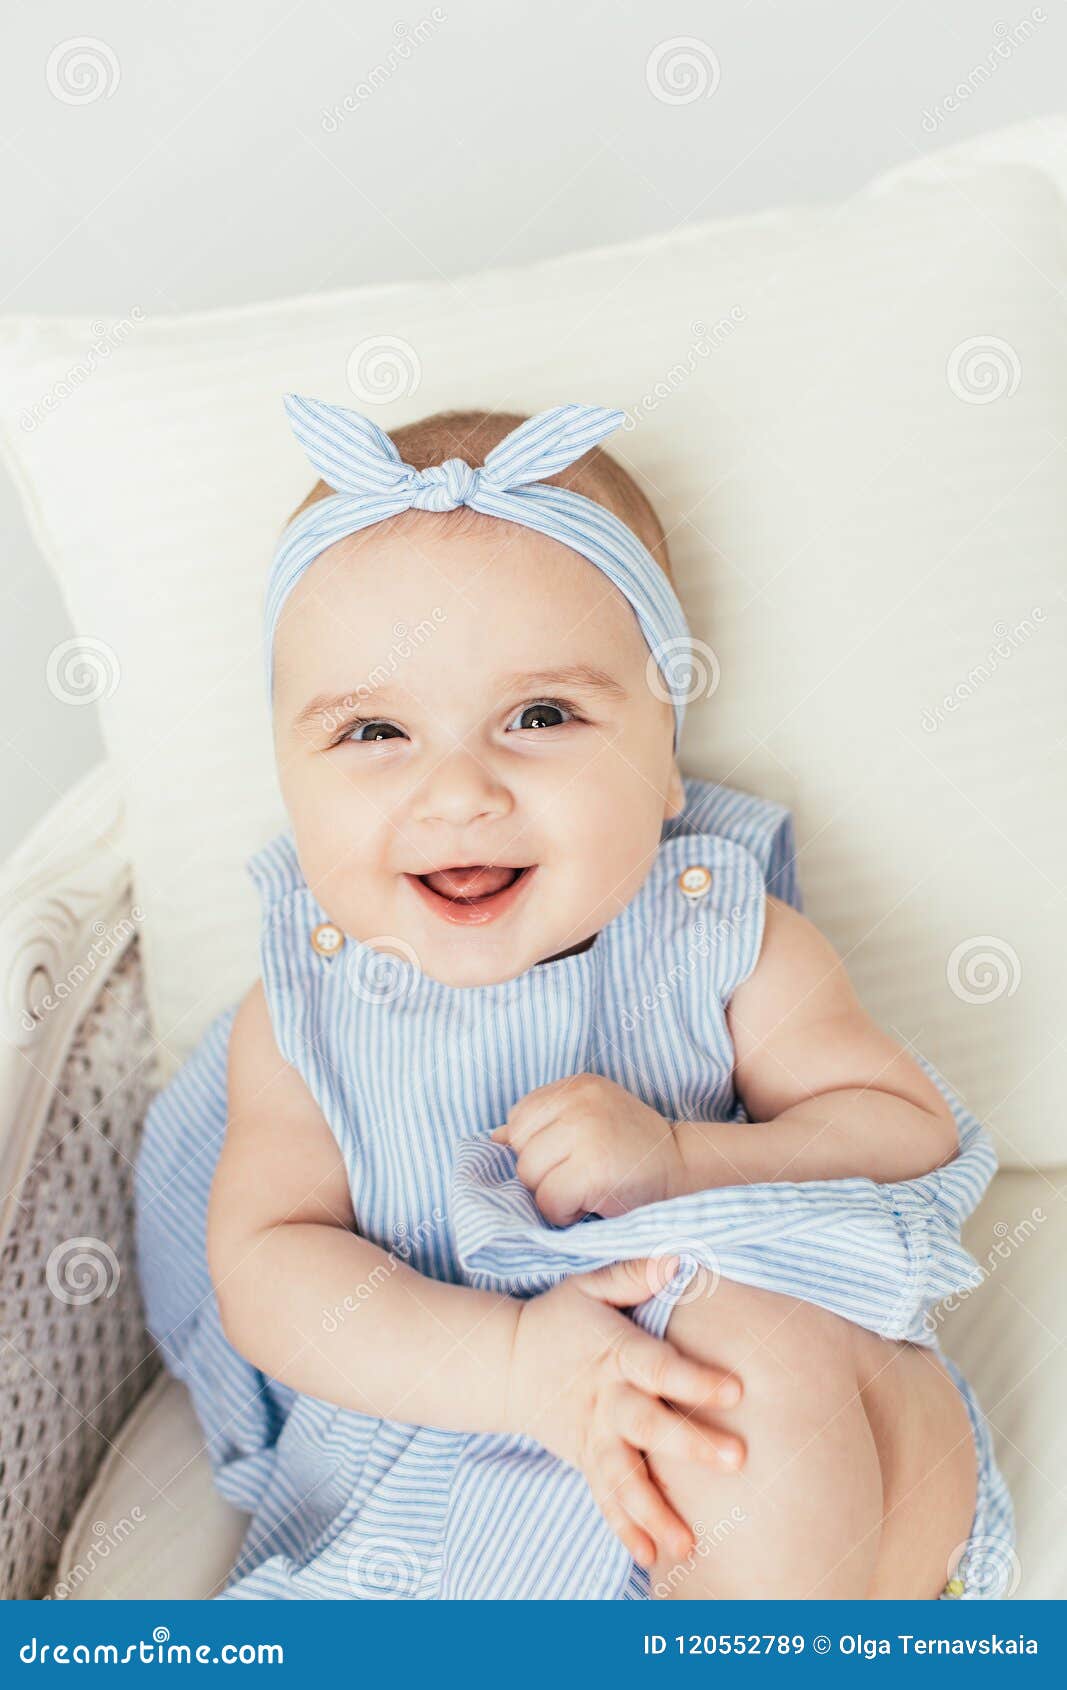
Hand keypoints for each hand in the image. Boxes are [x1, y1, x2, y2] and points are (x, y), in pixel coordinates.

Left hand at [490, 1073, 684, 1223]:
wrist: (684, 1173)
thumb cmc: (631, 1153)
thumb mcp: (587, 1122)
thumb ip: (543, 1125)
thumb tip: (493, 1140)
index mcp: (576, 1085)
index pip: (519, 1119)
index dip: (537, 1148)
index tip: (569, 1158)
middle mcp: (579, 1100)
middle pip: (520, 1150)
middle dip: (542, 1173)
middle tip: (579, 1177)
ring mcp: (587, 1131)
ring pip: (529, 1176)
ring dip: (551, 1195)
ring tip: (585, 1189)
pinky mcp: (594, 1168)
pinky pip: (548, 1201)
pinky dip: (563, 1213)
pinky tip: (590, 1204)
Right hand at [505, 1257, 744, 1568]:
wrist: (506, 1362)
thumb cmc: (561, 1318)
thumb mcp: (590, 1285)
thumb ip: (634, 1275)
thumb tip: (678, 1259)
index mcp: (614, 1353)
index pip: (658, 1366)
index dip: (694, 1379)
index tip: (736, 1391)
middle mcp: (605, 1399)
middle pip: (648, 1425)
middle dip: (689, 1445)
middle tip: (736, 1460)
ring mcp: (593, 1436)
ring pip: (623, 1477)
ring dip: (654, 1510)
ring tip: (686, 1542)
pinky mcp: (585, 1461)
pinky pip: (605, 1500)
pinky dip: (624, 1528)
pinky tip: (650, 1556)